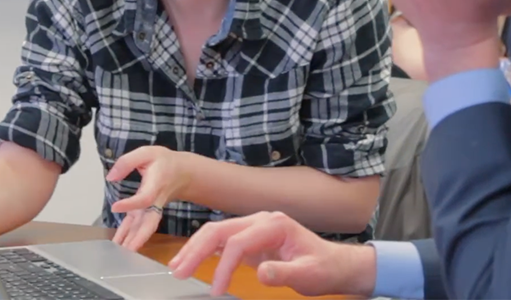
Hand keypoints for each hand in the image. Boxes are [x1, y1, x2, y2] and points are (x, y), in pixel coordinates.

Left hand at [106, 146, 193, 250]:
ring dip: (132, 241)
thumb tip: (111, 177)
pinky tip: (120, 245)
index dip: (131, 204)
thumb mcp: (146, 153)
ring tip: (118, 253)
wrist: (183, 172)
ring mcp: (153, 209)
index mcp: (156, 184)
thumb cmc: (164, 161)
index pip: (145, 198)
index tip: (116, 207)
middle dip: (139, 237)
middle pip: (150, 222)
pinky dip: (130, 236)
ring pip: (144, 228)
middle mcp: (155, 201)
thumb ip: (127, 162)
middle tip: (126, 250)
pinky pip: (139, 226)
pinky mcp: (148, 212)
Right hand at [167, 212, 375, 296]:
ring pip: (216, 233)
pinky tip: (190, 259)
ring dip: (195, 248)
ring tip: (177, 266)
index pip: (239, 242)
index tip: (216, 290)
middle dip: (196, 250)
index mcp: (274, 224)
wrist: (333, 264)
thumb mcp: (308, 274)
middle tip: (178, 271)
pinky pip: (222, 241)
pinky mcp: (250, 238)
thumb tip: (262, 273)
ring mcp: (254, 227)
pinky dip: (204, 250)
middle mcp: (260, 220)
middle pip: (220, 230)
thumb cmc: (323, 267)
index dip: (224, 266)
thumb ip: (284, 273)